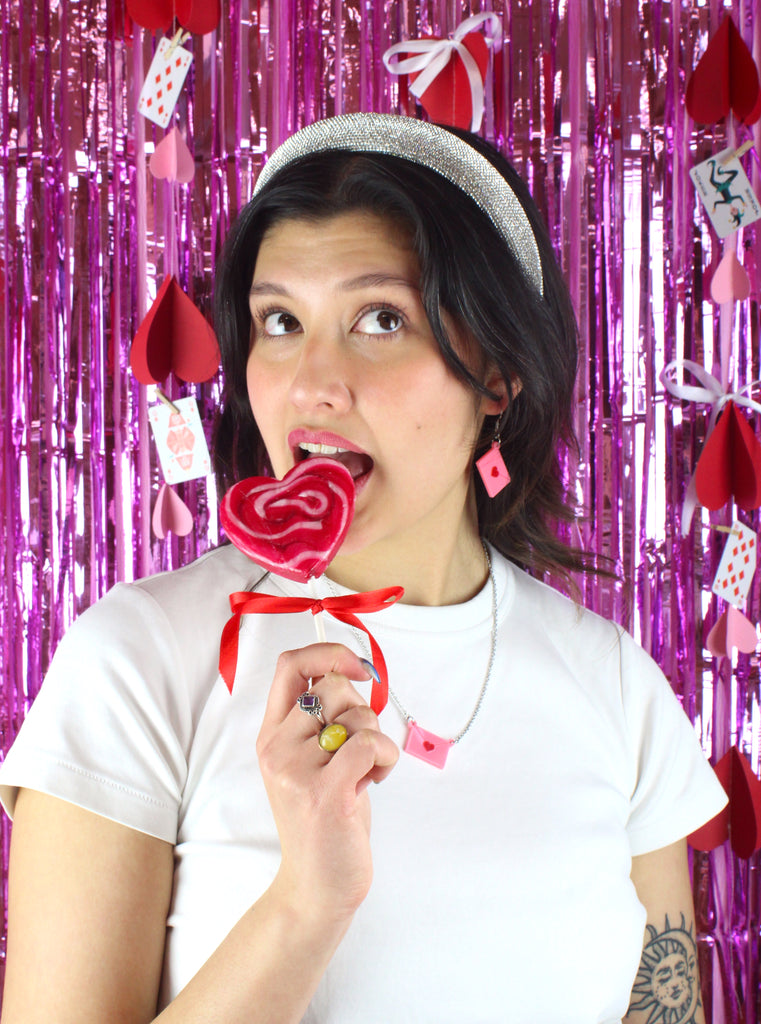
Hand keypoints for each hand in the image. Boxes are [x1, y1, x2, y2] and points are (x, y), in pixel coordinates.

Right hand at [256, 643, 398, 924]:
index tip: (357, 668)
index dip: (328, 652)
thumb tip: (352, 672)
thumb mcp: (311, 762)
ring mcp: (296, 771)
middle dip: (362, 710)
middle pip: (332, 687)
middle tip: (360, 748)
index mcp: (271, 736)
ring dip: (377, 740)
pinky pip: (370, 743)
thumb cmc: (324, 820)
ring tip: (365, 773)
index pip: (289, 665)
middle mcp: (276, 748)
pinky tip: (375, 779)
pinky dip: (386, 757)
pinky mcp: (324, 793)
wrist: (315, 887)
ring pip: (357, 716)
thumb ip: (322, 721)